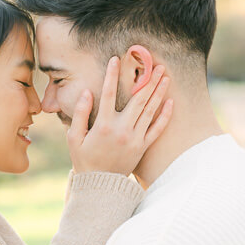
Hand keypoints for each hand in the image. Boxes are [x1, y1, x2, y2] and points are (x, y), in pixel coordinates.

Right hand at [67, 58, 172, 175]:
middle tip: (157, 64)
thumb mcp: (74, 138)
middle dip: (148, 79)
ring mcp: (135, 138)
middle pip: (138, 98)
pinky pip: (157, 129)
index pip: (107, 93)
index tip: (115, 59)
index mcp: (103, 125)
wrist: (100, 185)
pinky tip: (170, 102)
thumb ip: (80, 114)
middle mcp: (122, 129)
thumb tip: (86, 92)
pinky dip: (164, 116)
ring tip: (166, 76)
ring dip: (159, 91)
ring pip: (150, 110)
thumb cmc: (84, 160)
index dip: (111, 74)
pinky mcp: (143, 147)